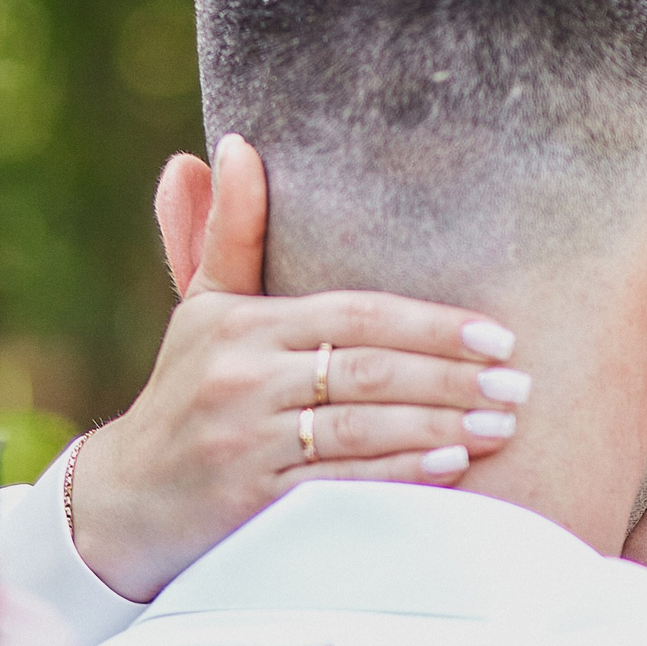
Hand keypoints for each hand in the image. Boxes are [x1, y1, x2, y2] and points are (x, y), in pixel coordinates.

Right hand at [69, 136, 527, 601]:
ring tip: (503, 424)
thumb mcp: (202, 308)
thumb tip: (239, 143)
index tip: (497, 333)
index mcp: (240, 325)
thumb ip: (231, 232)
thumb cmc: (186, 392)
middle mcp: (241, 379)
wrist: (126, 498)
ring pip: (361, 428)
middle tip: (520, 383)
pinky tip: (452, 467)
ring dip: (441, 426)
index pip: (355, 315)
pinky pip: (339, 485)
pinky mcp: (249, 502)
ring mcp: (245, 443)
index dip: (431, 323)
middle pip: (368, 371)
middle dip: (452, 377)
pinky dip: (399, 475)